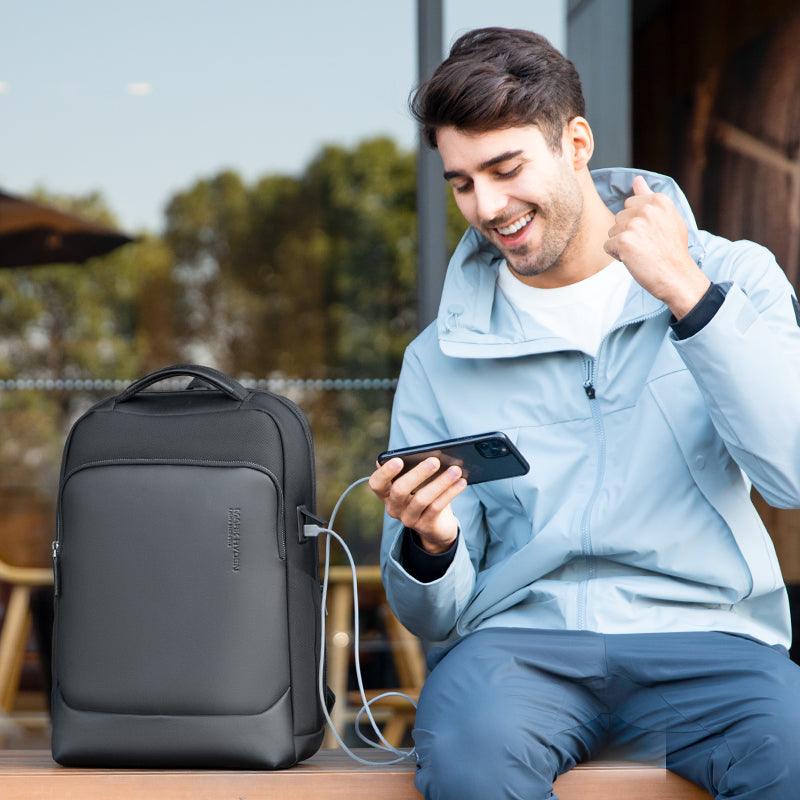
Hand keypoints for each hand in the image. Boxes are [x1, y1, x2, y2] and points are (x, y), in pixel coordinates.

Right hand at [368, 456, 465, 553]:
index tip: (399, 460)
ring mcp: (408, 519)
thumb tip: (431, 454)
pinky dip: (450, 492)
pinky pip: (437, 507)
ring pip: (422, 499)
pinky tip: (461, 482)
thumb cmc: (424, 493)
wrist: (437, 525)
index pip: (376, 483)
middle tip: (435, 461)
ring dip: (441, 482)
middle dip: (418, 473)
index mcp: (387, 492)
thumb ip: (416, 467)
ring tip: (456, 470)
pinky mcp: (424, 526)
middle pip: (399, 490)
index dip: (385, 472)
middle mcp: (393, 507)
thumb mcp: (418, 481)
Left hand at [604, 175, 709, 318]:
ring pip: (612, 232)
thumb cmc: (672, 250)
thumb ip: (649, 197)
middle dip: (627, 233)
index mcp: (658, 200)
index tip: (652, 234)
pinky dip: (617, 256)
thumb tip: (636, 179)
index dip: (637, 222)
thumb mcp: (668, 218)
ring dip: (621, 245)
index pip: (630, 203)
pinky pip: (607, 246)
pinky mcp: (623, 241)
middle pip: (619, 218)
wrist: (677, 277)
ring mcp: (634, 224)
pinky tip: (634, 260)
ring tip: (642, 253)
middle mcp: (646, 208)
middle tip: (647, 246)